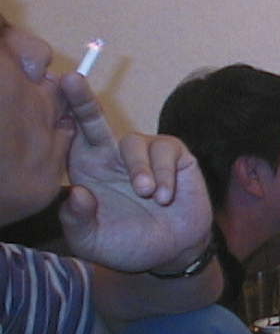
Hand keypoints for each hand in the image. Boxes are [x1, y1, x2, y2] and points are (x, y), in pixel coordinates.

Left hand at [57, 72, 211, 272]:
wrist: (171, 252)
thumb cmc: (127, 244)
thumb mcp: (93, 241)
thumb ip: (78, 222)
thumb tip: (78, 193)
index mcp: (88, 169)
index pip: (70, 138)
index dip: (60, 116)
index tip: (50, 91)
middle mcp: (113, 155)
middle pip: (94, 120)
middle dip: (82, 100)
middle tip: (70, 81)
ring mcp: (145, 153)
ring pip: (135, 143)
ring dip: (140, 171)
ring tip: (148, 196)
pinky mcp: (175, 157)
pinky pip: (167, 153)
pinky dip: (165, 176)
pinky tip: (165, 197)